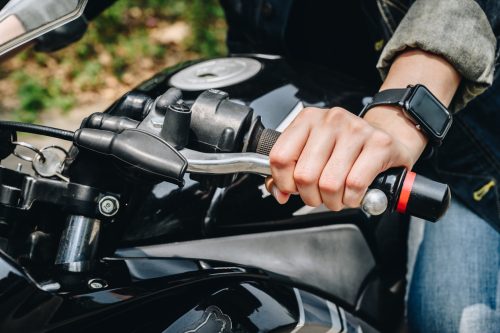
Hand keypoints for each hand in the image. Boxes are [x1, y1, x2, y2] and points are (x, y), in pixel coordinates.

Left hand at [267, 106, 425, 209]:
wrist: (386, 139)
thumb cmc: (345, 149)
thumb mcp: (312, 153)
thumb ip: (289, 172)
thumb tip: (279, 192)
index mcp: (308, 119)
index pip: (280, 157)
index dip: (284, 182)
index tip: (293, 188)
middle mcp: (330, 120)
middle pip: (304, 175)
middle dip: (311, 196)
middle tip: (320, 196)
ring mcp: (356, 130)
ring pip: (329, 184)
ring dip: (332, 201)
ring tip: (338, 196)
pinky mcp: (379, 144)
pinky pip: (355, 184)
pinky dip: (352, 198)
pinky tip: (354, 194)